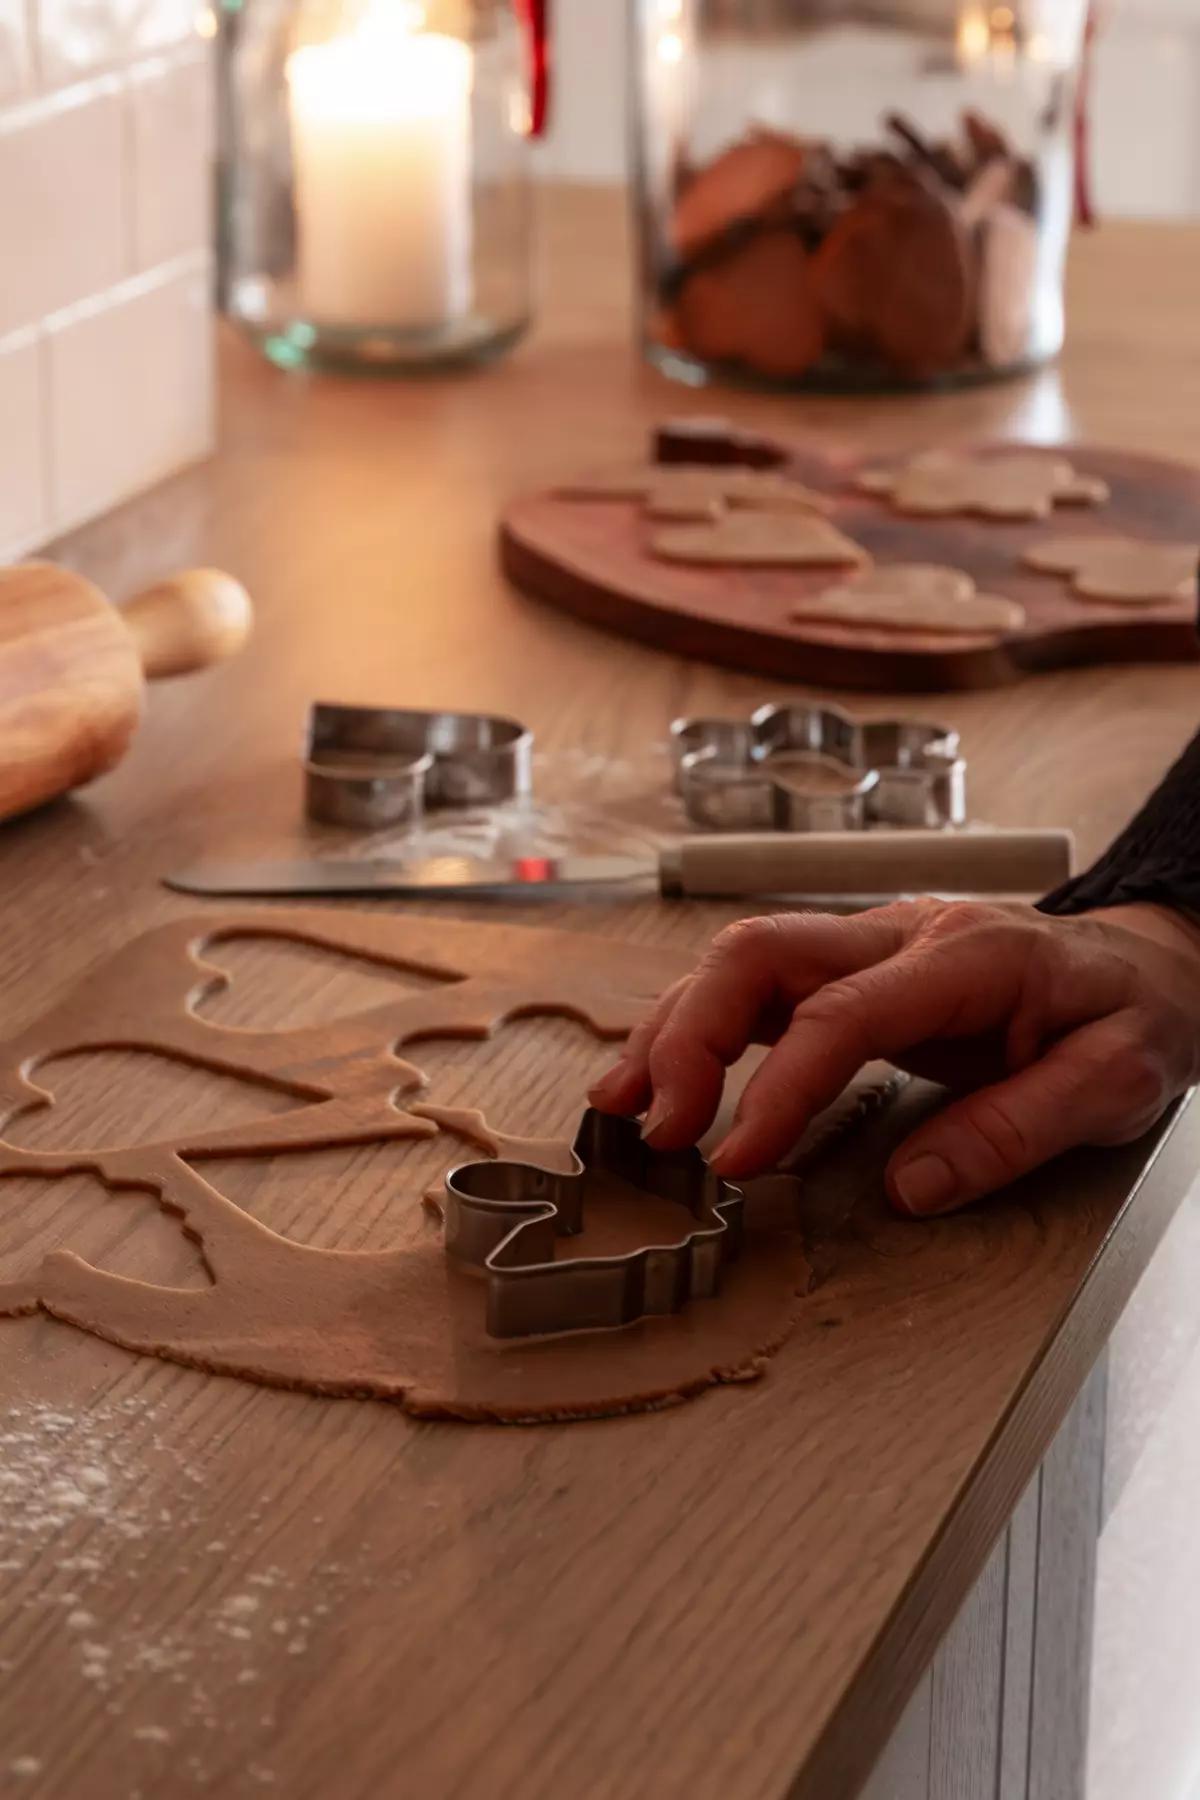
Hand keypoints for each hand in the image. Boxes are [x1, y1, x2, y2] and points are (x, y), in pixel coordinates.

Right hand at [588, 899, 1199, 1216]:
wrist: (1146, 965)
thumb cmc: (1132, 1017)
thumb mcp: (1116, 1082)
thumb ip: (1015, 1131)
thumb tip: (910, 1188)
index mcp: (967, 955)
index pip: (839, 1011)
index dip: (775, 1085)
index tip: (736, 1158)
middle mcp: (903, 932)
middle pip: (760, 953)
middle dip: (691, 1036)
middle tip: (660, 1125)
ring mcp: (871, 942)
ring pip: (742, 959)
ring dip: (674, 1027)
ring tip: (622, 1104)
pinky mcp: (853, 967)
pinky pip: (757, 984)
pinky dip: (696, 1025)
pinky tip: (658, 1072)